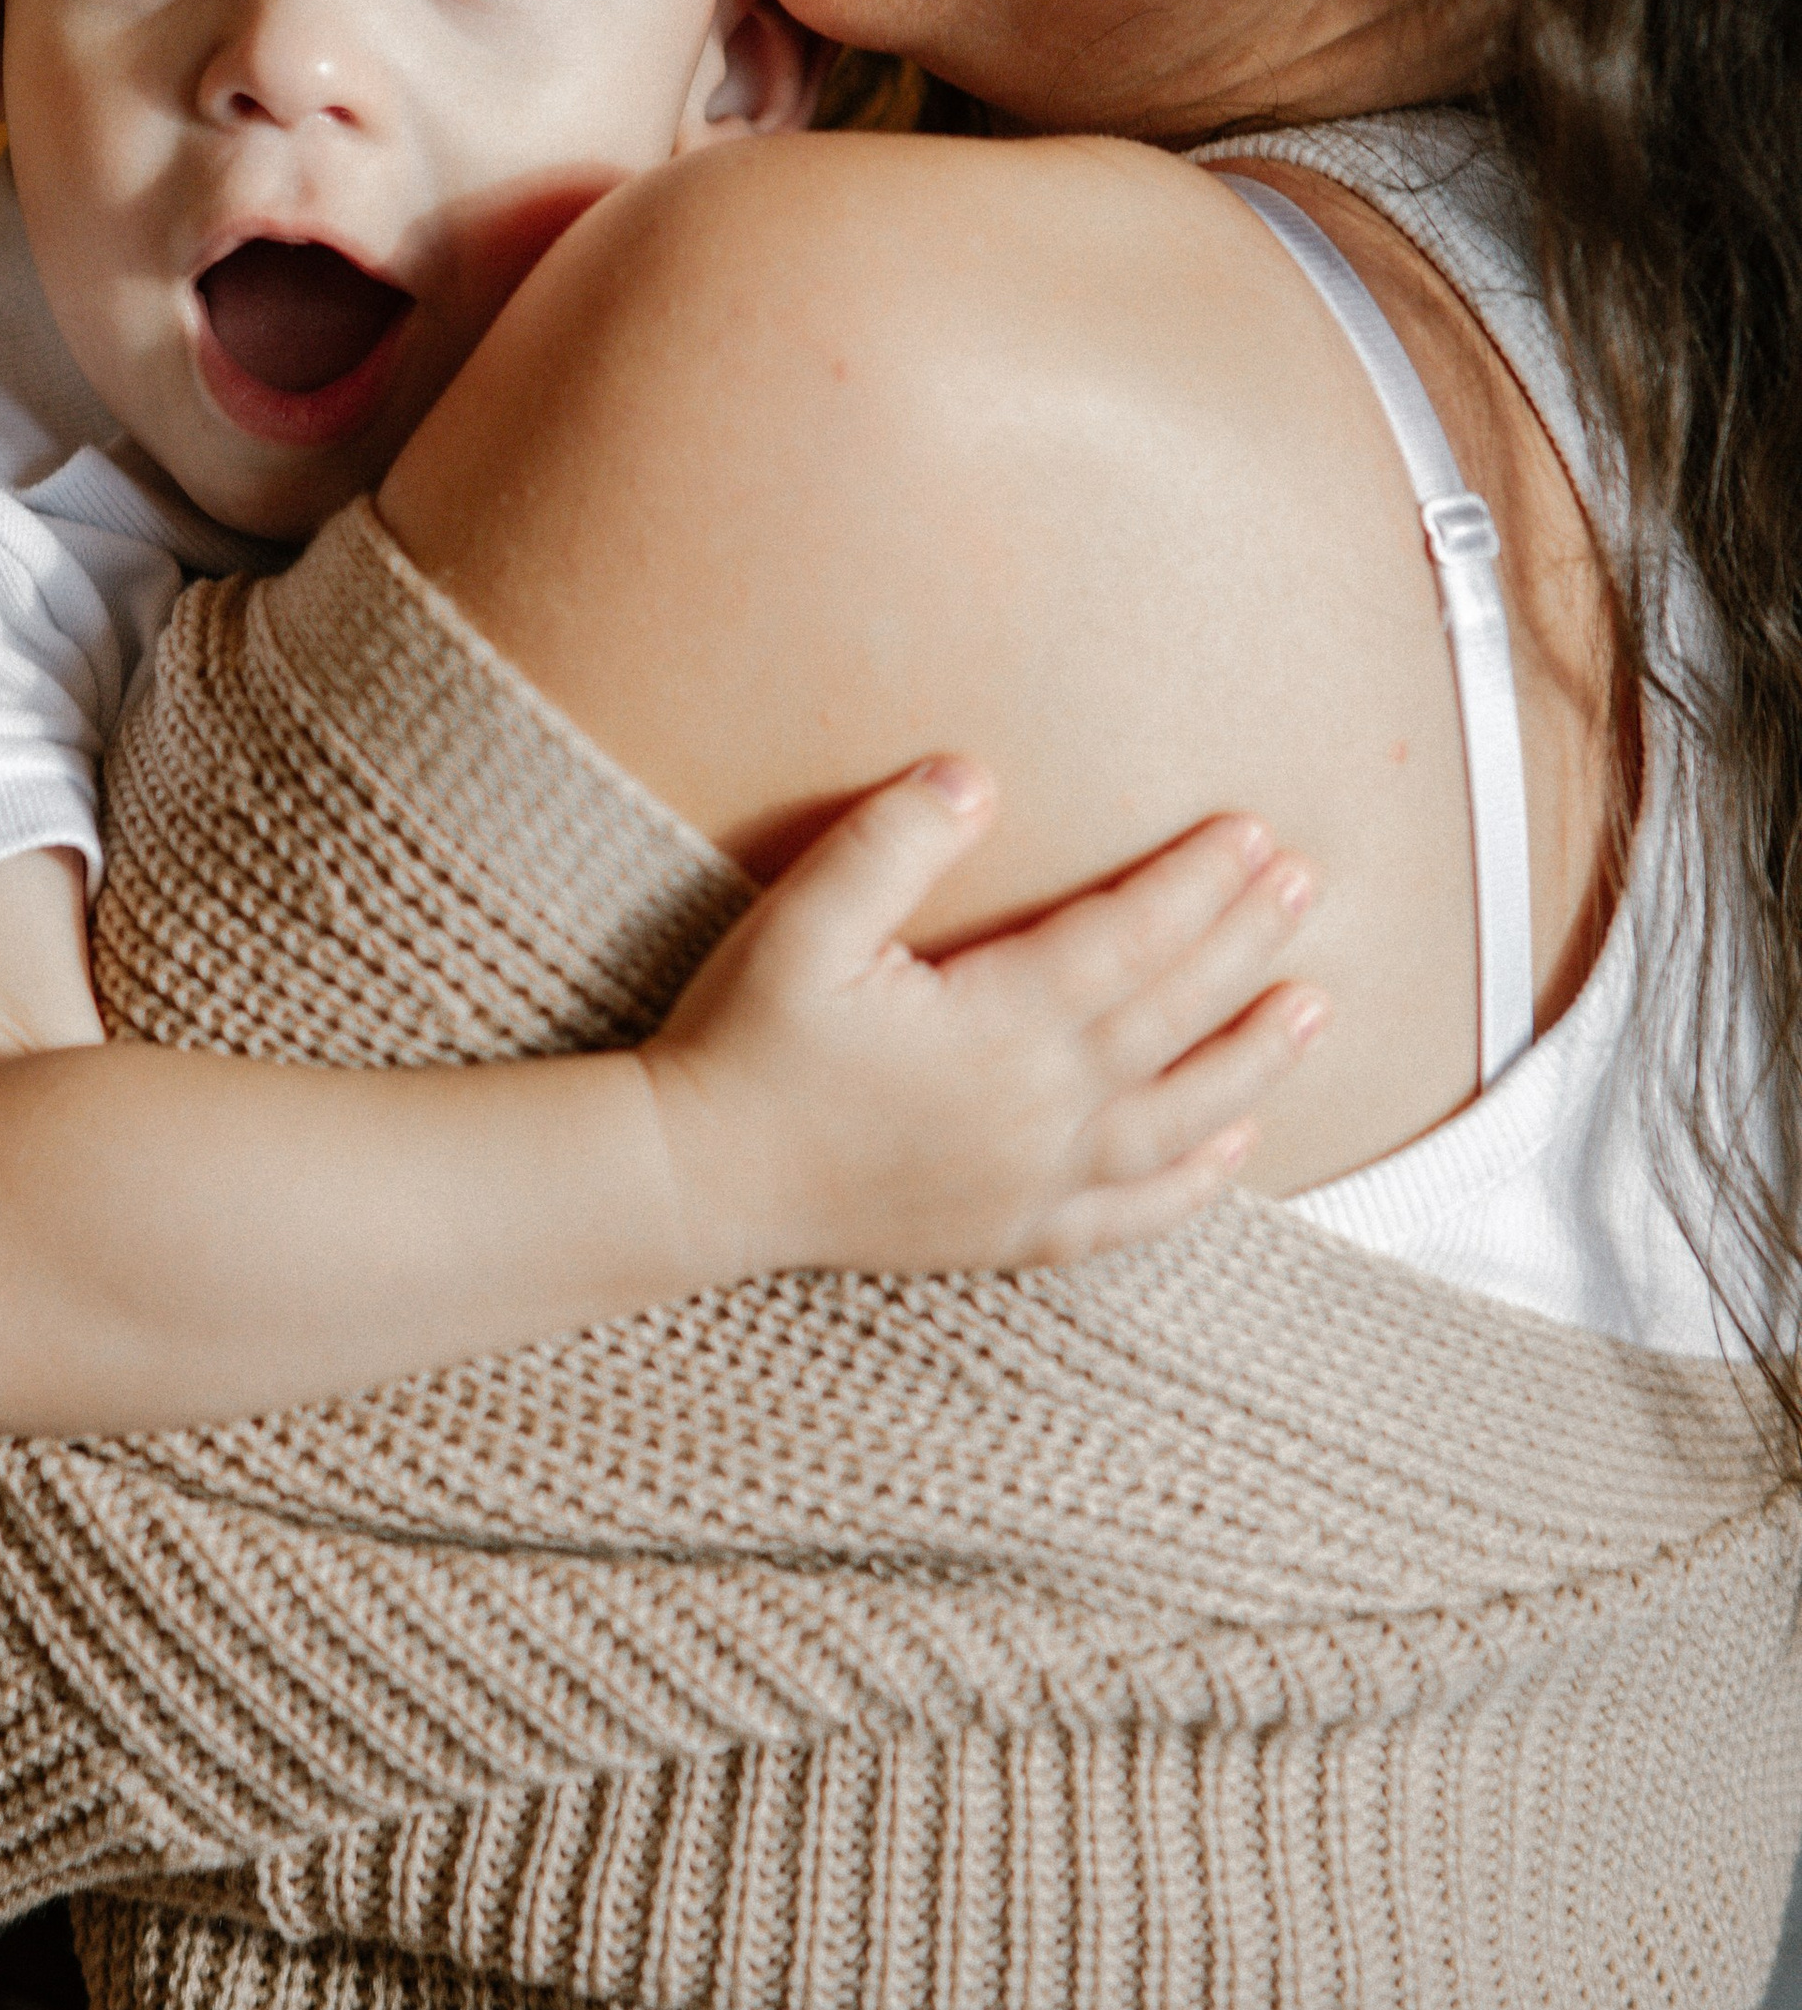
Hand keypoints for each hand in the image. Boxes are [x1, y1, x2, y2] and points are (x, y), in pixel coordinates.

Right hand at [639, 772, 1322, 1283]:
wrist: (695, 1179)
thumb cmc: (742, 1040)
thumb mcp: (801, 923)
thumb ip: (890, 842)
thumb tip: (975, 775)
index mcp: (995, 1024)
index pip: (1126, 940)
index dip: (1197, 884)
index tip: (1255, 833)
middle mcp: (1035, 1110)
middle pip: (1169, 1016)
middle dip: (1244, 945)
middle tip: (1306, 883)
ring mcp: (1029, 1181)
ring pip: (1175, 1118)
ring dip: (1252, 1059)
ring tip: (1315, 1007)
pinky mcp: (1008, 1234)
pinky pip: (1128, 1215)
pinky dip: (1193, 1183)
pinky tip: (1239, 1146)